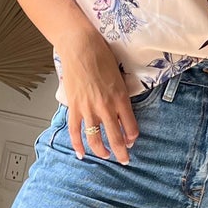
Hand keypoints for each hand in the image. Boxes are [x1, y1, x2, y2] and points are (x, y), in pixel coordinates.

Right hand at [57, 24, 140, 162]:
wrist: (81, 47)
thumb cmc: (102, 57)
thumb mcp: (119, 78)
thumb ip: (121, 97)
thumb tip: (121, 113)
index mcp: (121, 99)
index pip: (131, 127)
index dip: (132, 138)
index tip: (132, 141)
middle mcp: (106, 107)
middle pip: (116, 138)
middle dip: (122, 153)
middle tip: (125, 160)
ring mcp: (89, 109)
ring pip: (96, 139)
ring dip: (102, 151)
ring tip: (106, 156)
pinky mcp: (74, 107)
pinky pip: (75, 132)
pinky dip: (78, 145)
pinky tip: (81, 154)